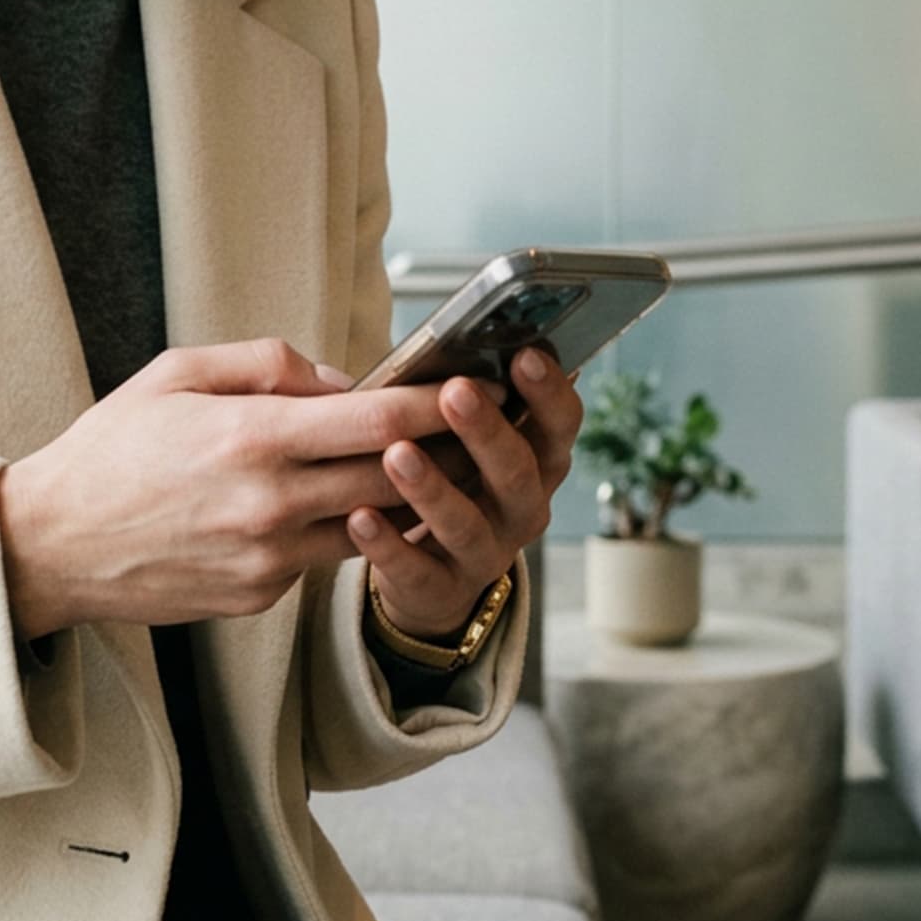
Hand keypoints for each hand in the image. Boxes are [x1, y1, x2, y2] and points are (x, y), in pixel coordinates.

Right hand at [0, 339, 454, 640]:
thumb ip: (268, 364)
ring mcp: (268, 559)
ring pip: (369, 525)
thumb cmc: (112, 449)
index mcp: (252, 437)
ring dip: (408, 497)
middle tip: (482, 427)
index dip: (435, 403)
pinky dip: (344, 527)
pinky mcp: (260, 596)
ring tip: (438, 464)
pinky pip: (324, 555)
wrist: (49, 547)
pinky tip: (351, 502)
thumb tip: (339, 379)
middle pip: (393, 478)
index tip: (478, 385)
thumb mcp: (179, 373)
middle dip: (446, 452)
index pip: (375, 420)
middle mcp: (269, 503)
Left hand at [347, 348, 582, 639]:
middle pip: (518, 472)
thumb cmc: (450, 474)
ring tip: (396, 454)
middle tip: (455, 392)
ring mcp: (487, 554)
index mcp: (538, 459)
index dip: (549, 391)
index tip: (525, 354)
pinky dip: (388, 545)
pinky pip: (417, 570)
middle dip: (487, 432)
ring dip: (433, 488)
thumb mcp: (470, 434)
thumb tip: (467, 330)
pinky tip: (359, 517)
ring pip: (468, 525)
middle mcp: (523, 507)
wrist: (432, 569)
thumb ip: (471, 391)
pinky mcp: (442, 589)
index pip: (561, 424)